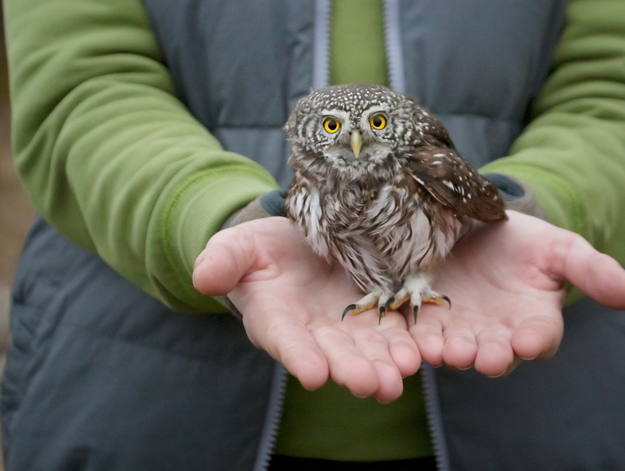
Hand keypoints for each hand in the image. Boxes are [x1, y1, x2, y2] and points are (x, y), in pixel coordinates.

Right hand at [192, 217, 420, 401]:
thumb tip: (202, 278)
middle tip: (371, 384)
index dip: (299, 356)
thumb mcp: (237, 248)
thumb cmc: (258, 250)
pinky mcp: (378, 309)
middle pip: (334, 355)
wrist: (297, 240)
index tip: (312, 374)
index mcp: (276, 320)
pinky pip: (394, 327)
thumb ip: (222, 262)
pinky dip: (407, 341)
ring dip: (385, 364)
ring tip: (401, 375)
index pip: (286, 341)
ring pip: (368, 348)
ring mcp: (349, 324)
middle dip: (352, 370)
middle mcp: (315, 332)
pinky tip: (422, 353)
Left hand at [409, 211, 624, 376]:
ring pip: (457, 348)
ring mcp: (460, 329)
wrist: (480, 228)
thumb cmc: (529, 243)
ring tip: (448, 352)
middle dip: (491, 355)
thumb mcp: (562, 249)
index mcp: (534, 321)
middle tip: (487, 358)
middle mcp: (497, 334)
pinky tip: (416, 341)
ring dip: (452, 353)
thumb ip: (594, 271)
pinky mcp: (426, 317)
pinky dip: (419, 340)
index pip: (539, 336)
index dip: (535, 340)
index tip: (530, 342)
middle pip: (496, 352)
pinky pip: (421, 333)